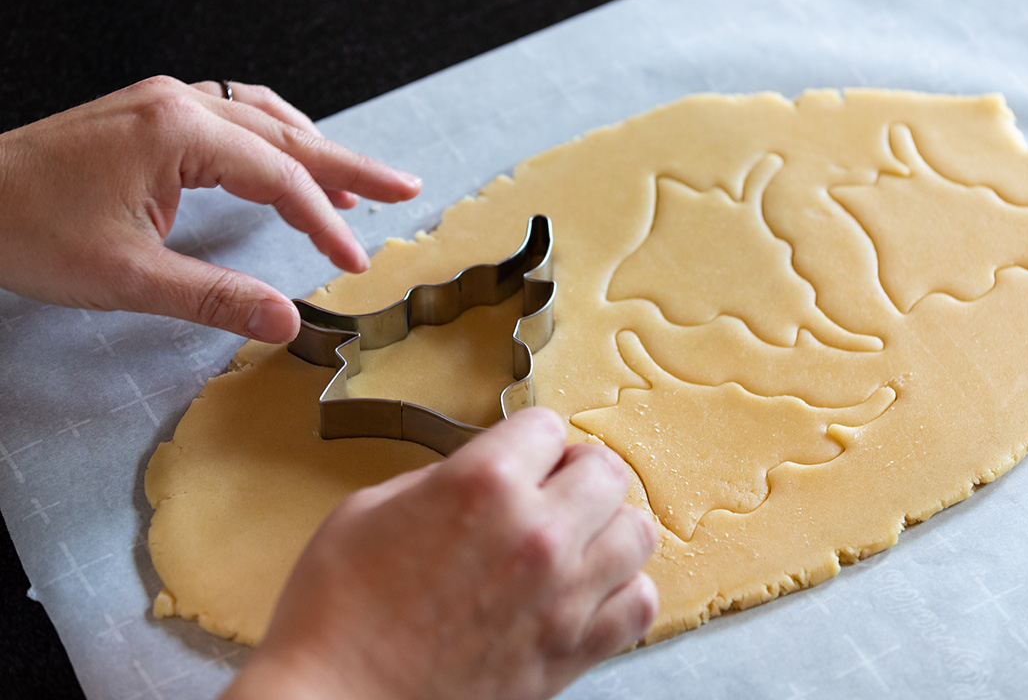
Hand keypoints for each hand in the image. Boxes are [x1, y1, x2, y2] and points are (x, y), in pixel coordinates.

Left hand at [0, 76, 420, 341]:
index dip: (324, 223)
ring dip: (316, 150)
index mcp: (178, 132)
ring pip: (265, 120)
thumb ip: (215, 296)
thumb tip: (286, 320)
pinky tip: (290, 156)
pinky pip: (234, 116)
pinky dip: (275, 140)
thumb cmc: (28, 228)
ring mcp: (165, 102)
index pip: (279, 177)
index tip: (354, 261)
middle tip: (404, 186)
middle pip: (288, 136)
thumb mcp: (128, 276)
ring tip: (359, 185)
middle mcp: (179, 104)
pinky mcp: (153, 112)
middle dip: (350, 167)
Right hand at [223, 408, 659, 699]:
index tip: (518, 457)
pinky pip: (639, 604)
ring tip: (576, 539)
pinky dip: (622, 590)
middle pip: (607, 471)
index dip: (528, 439)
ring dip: (607, 527)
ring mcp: (563, 595)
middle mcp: (537, 532)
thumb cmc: (337, 610)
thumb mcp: (370, 507)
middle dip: (577, 471)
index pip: (547, 426)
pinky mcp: (572, 652)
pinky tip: (589, 590)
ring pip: (636, 532)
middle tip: (550, 490)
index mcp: (483, 483)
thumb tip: (482, 474)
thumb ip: (441, 479)